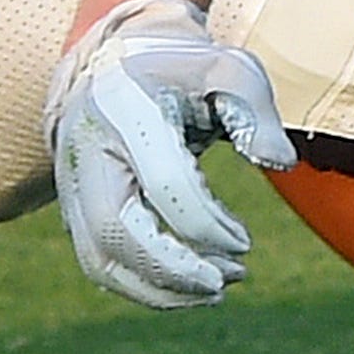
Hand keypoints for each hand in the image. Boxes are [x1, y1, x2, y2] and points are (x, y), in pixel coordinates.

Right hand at [46, 0, 296, 309]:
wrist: (119, 62)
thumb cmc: (185, 70)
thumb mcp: (229, 70)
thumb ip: (257, 112)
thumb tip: (281, 162)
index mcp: (127, 108)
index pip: (164, 182)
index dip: (208, 223)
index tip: (246, 242)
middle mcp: (88, 148)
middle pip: (115, 229)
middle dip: (174, 269)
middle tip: (228, 281)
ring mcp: (73, 182)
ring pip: (99, 258)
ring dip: (158, 287)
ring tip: (214, 290)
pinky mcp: (74, 209)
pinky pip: (98, 262)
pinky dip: (140, 286)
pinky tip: (186, 287)